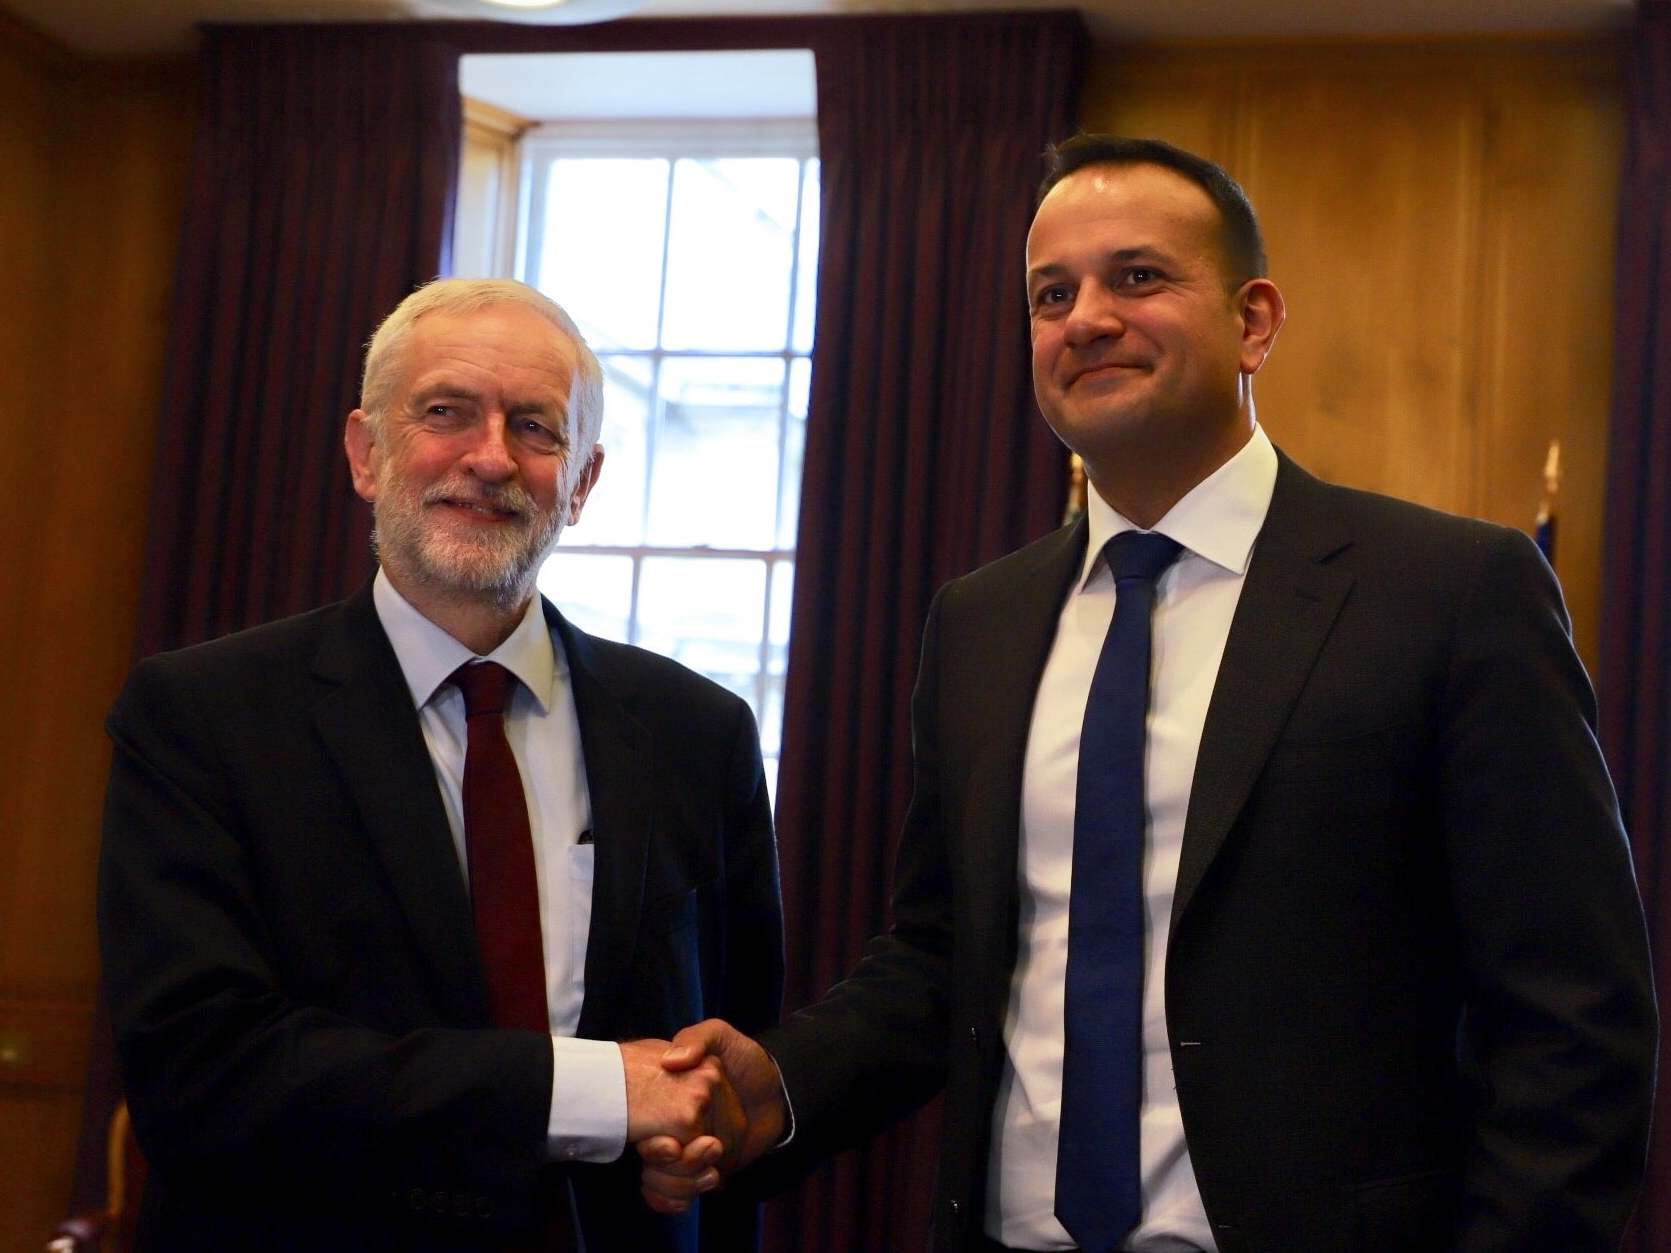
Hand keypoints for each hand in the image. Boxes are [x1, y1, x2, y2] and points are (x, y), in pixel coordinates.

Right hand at [637, 1019, 787, 1213]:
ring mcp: (681, 1149)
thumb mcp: (721, 1036)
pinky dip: (680, 1198)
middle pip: (652, 1164)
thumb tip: (672, 1061)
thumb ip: (699, 1038)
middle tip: (712, 1149)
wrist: (776, 1093)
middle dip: (673, 1171)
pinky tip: (712, 1183)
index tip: (672, 1146)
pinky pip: (673, 1195)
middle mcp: (668, 1124)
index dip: (654, 1148)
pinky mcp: (696, 1169)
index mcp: (667, 1098)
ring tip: (714, 1172)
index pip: (643, 1132)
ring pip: (661, 1183)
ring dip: (683, 1186)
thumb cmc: (746, 1061)